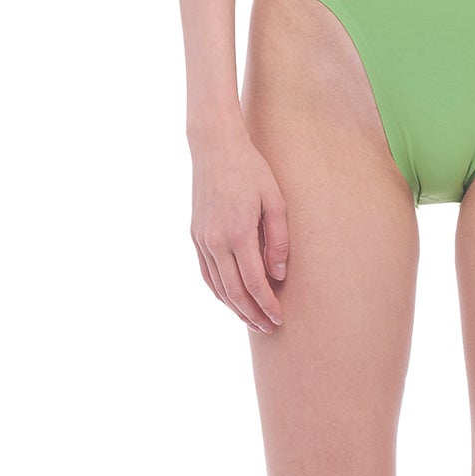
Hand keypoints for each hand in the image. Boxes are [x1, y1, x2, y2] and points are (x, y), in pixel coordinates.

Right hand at [190, 127, 289, 334]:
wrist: (214, 147)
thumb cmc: (251, 170)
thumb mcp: (275, 201)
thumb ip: (279, 240)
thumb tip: (278, 275)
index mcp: (238, 233)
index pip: (253, 283)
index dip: (267, 304)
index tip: (279, 318)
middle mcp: (215, 241)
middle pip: (234, 291)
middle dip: (252, 313)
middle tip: (269, 328)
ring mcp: (201, 239)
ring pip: (217, 286)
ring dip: (234, 307)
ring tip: (252, 320)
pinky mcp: (195, 235)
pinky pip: (206, 273)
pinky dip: (219, 291)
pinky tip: (231, 299)